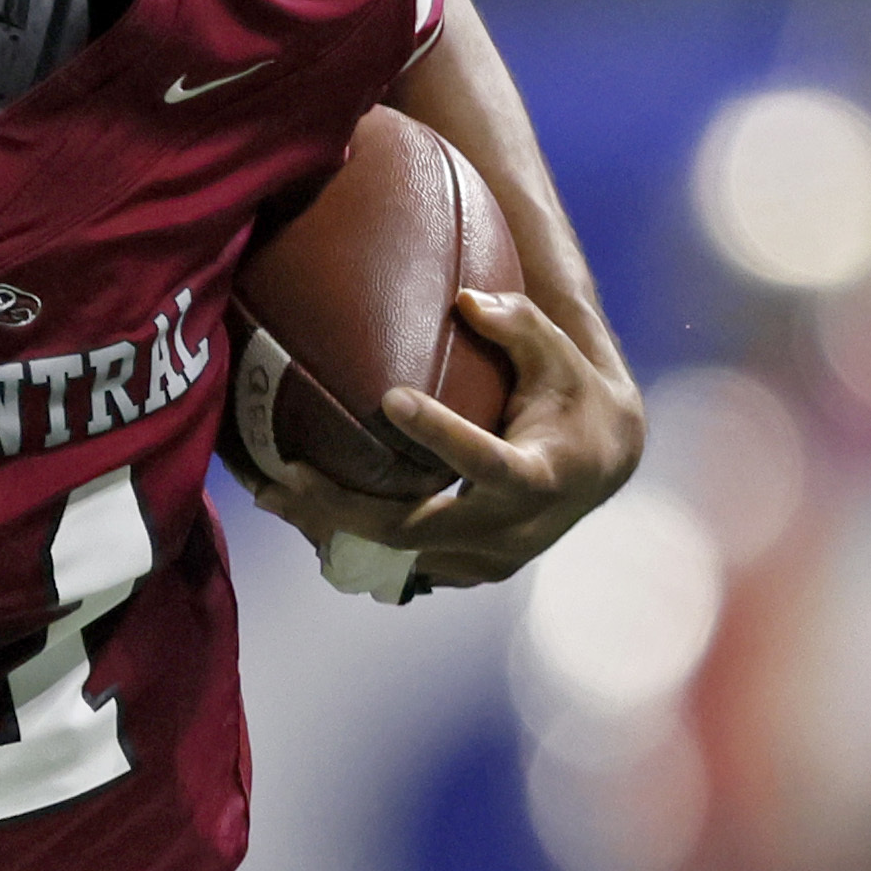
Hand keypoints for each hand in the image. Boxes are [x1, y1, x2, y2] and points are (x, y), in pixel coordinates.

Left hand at [244, 288, 642, 591]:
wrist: (600, 467)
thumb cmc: (572, 398)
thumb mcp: (560, 356)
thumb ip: (519, 325)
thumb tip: (467, 299)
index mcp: (540, 476)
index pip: (489, 463)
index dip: (442, 436)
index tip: (391, 399)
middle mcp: (514, 530)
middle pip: (418, 529)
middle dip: (346, 507)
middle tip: (285, 474)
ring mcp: (488, 561)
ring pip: (396, 557)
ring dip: (331, 529)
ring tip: (270, 494)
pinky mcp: (466, 571)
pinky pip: (398, 566)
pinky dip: (348, 542)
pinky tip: (298, 511)